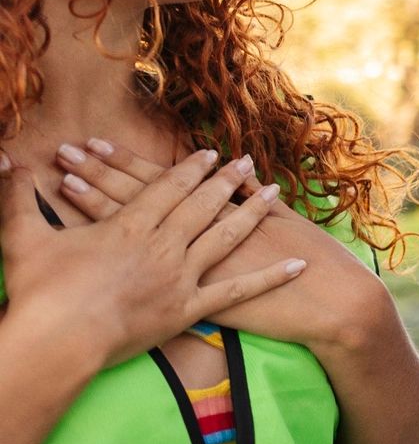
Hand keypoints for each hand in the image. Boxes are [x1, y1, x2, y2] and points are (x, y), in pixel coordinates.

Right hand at [0, 148, 301, 371]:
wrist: (57, 342)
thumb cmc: (39, 293)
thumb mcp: (21, 238)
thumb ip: (14, 197)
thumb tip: (2, 159)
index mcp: (129, 226)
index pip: (167, 188)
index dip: (191, 169)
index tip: (210, 154)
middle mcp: (163, 245)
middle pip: (202, 205)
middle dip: (225, 180)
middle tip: (246, 160)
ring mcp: (180, 277)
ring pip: (224, 237)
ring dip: (251, 212)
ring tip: (273, 192)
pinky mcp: (188, 310)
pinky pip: (238, 292)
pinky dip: (270, 278)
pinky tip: (297, 266)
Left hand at [49, 139, 392, 356]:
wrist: (330, 299)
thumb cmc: (314, 260)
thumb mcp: (283, 220)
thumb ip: (254, 199)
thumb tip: (236, 171)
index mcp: (220, 210)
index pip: (162, 180)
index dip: (126, 163)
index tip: (94, 143)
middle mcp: (201, 233)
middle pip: (141, 197)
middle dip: (101, 173)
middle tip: (65, 150)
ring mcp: (194, 266)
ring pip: (139, 228)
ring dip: (101, 204)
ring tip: (64, 182)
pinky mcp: (195, 299)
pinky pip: (143, 272)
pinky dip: (124, 261)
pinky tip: (94, 248)